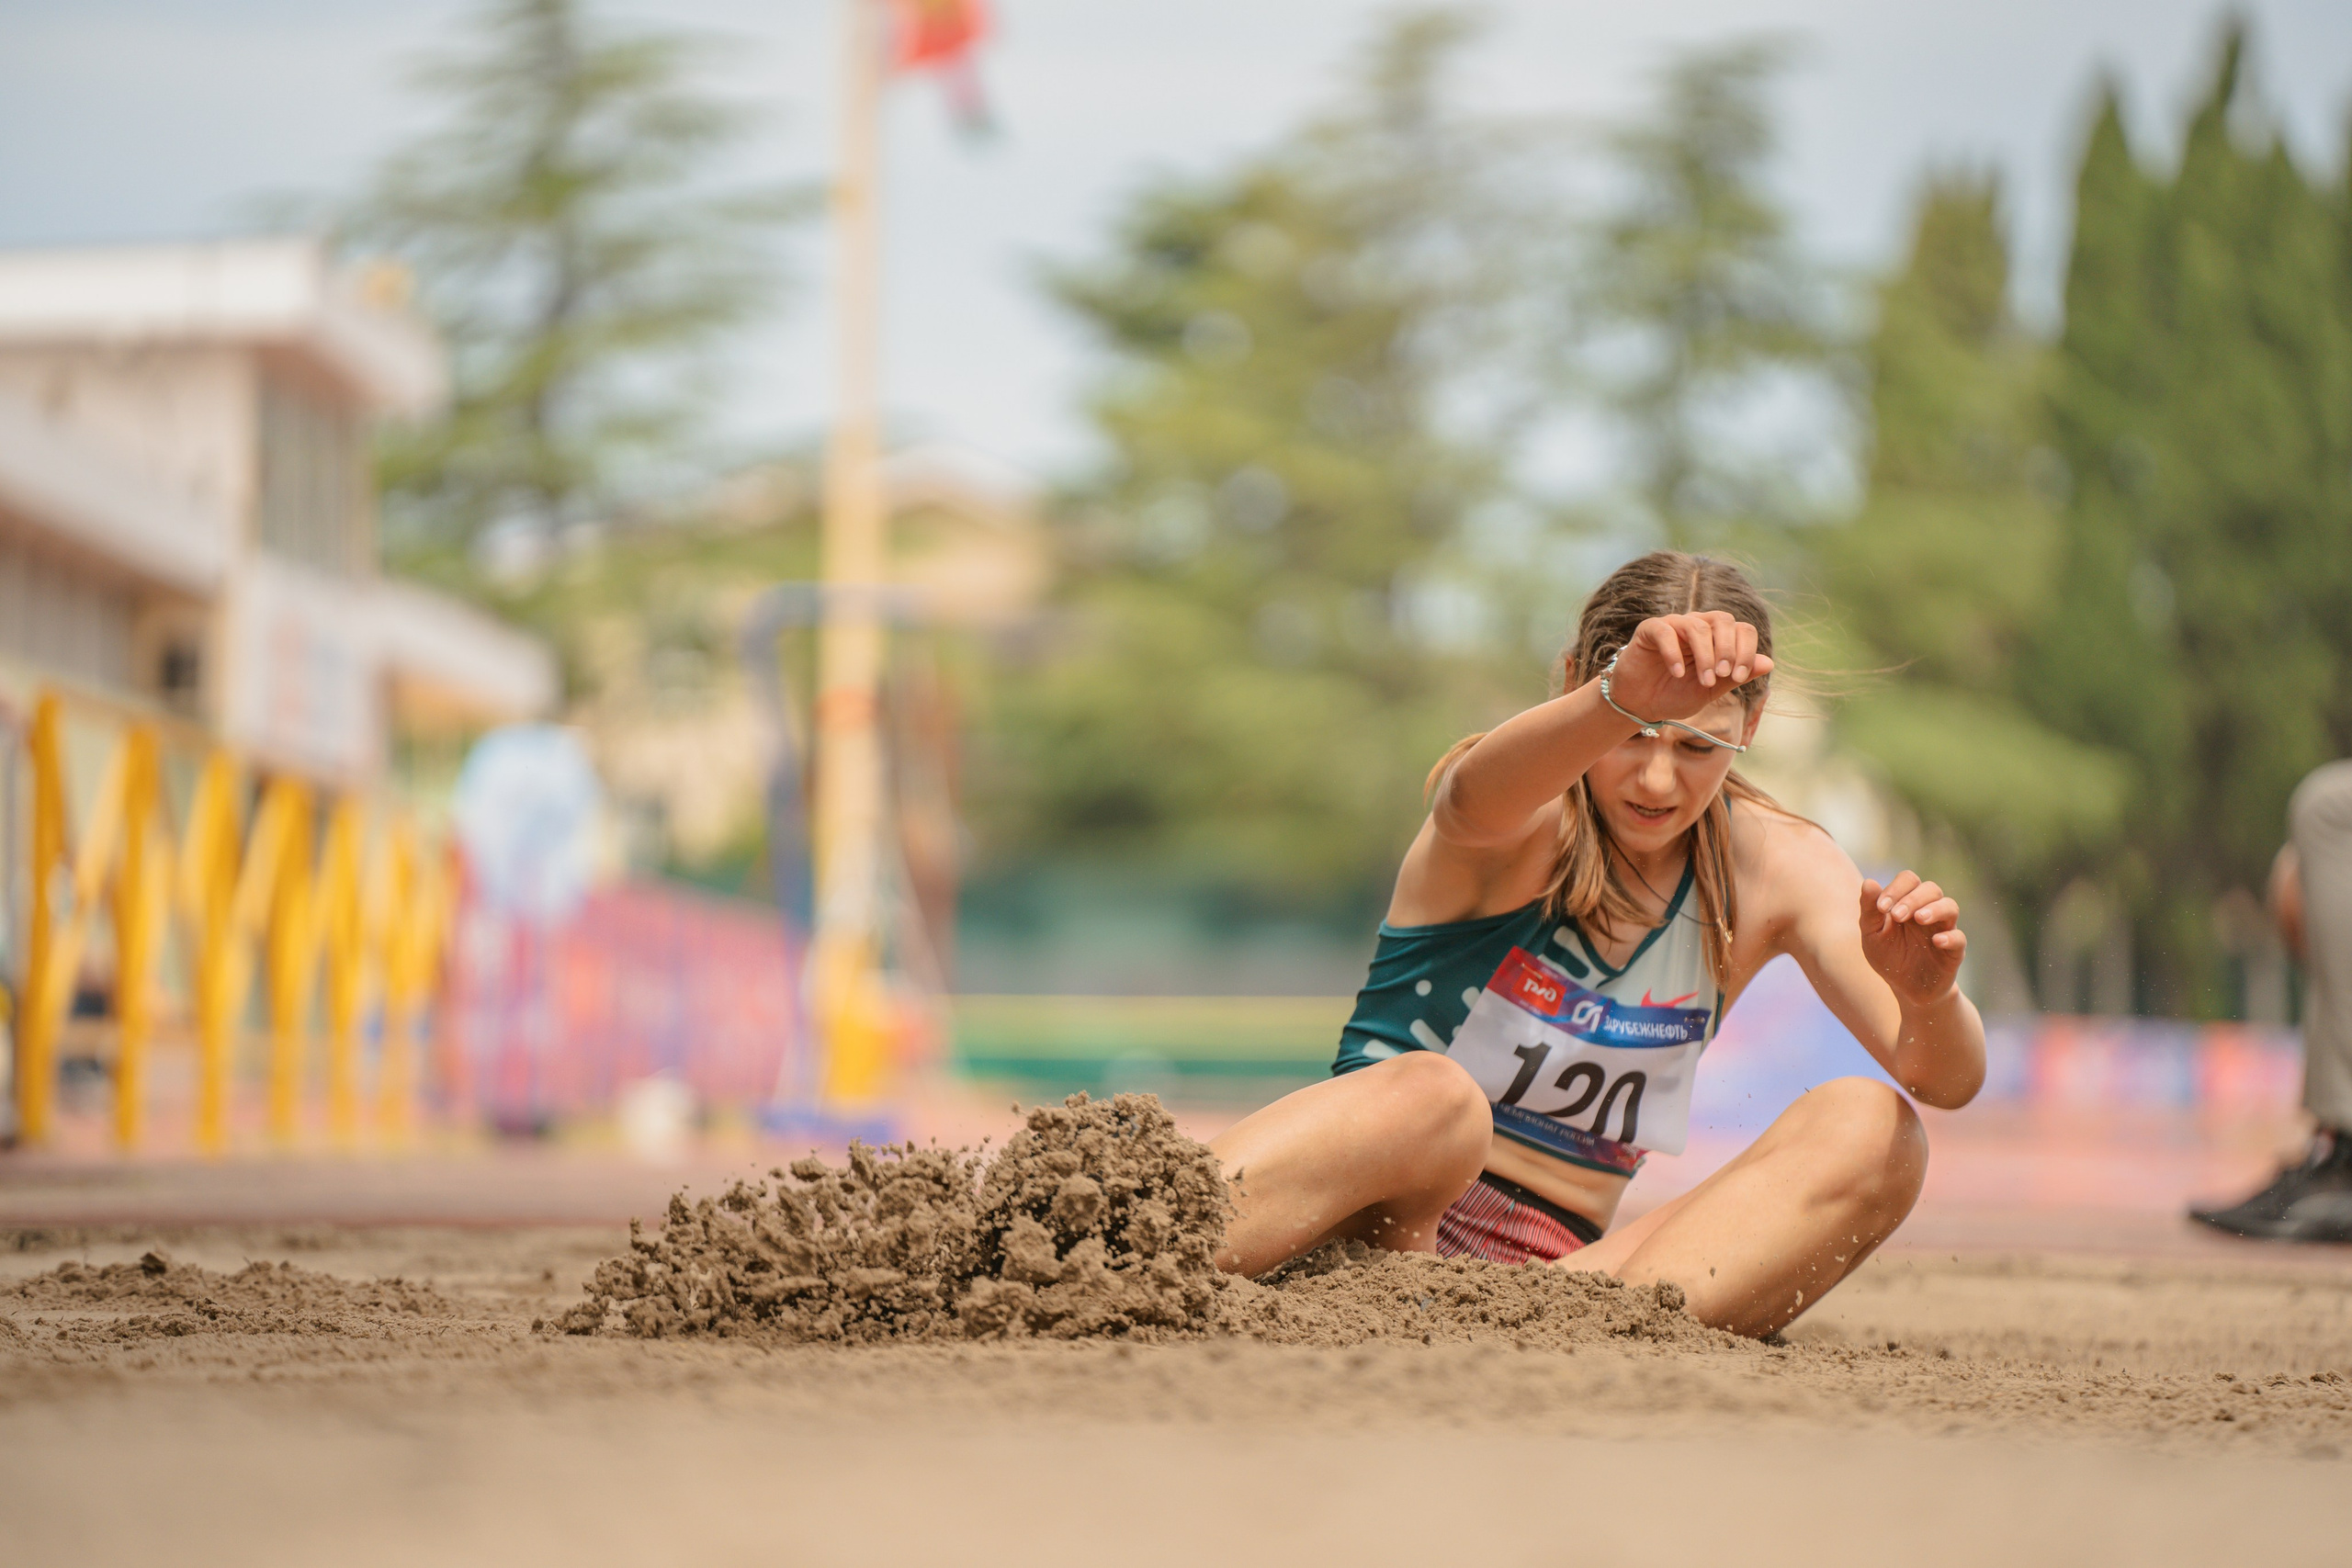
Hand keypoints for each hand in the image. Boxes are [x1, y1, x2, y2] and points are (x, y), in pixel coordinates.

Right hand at [1604, 613, 1772, 723]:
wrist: (1641, 705)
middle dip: (1728, 649)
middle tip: (1722, 675)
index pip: (1742, 629)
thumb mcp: (1711, 690)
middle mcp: (1697, 625)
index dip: (1745, 651)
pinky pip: (1666, 632)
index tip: (1738, 677)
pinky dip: (1674, 653)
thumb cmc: (1675, 695)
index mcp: (1716, 637)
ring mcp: (1673, 625)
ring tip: (1703, 680)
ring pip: (1698, 626)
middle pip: (1723, 620)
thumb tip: (1769, 662)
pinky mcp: (1650, 630)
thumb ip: (1736, 676)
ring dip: (1705, 655)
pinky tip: (1678, 673)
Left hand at [1858, 871, 1965, 1007]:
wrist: (1904, 989)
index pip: (1909, 880)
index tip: (1881, 907)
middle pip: (1931, 889)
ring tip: (1919, 918)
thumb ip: (1870, 910)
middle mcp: (1928, 911)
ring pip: (1950, 906)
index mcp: (1907, 903)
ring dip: (1934, 909)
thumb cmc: (1888, 956)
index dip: (1896, 888)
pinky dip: (1950, 937)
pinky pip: (1959, 938)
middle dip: (1912, 898)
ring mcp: (1943, 930)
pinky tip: (1936, 941)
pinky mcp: (1954, 951)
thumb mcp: (1872, 934)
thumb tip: (1869, 882)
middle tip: (1897, 916)